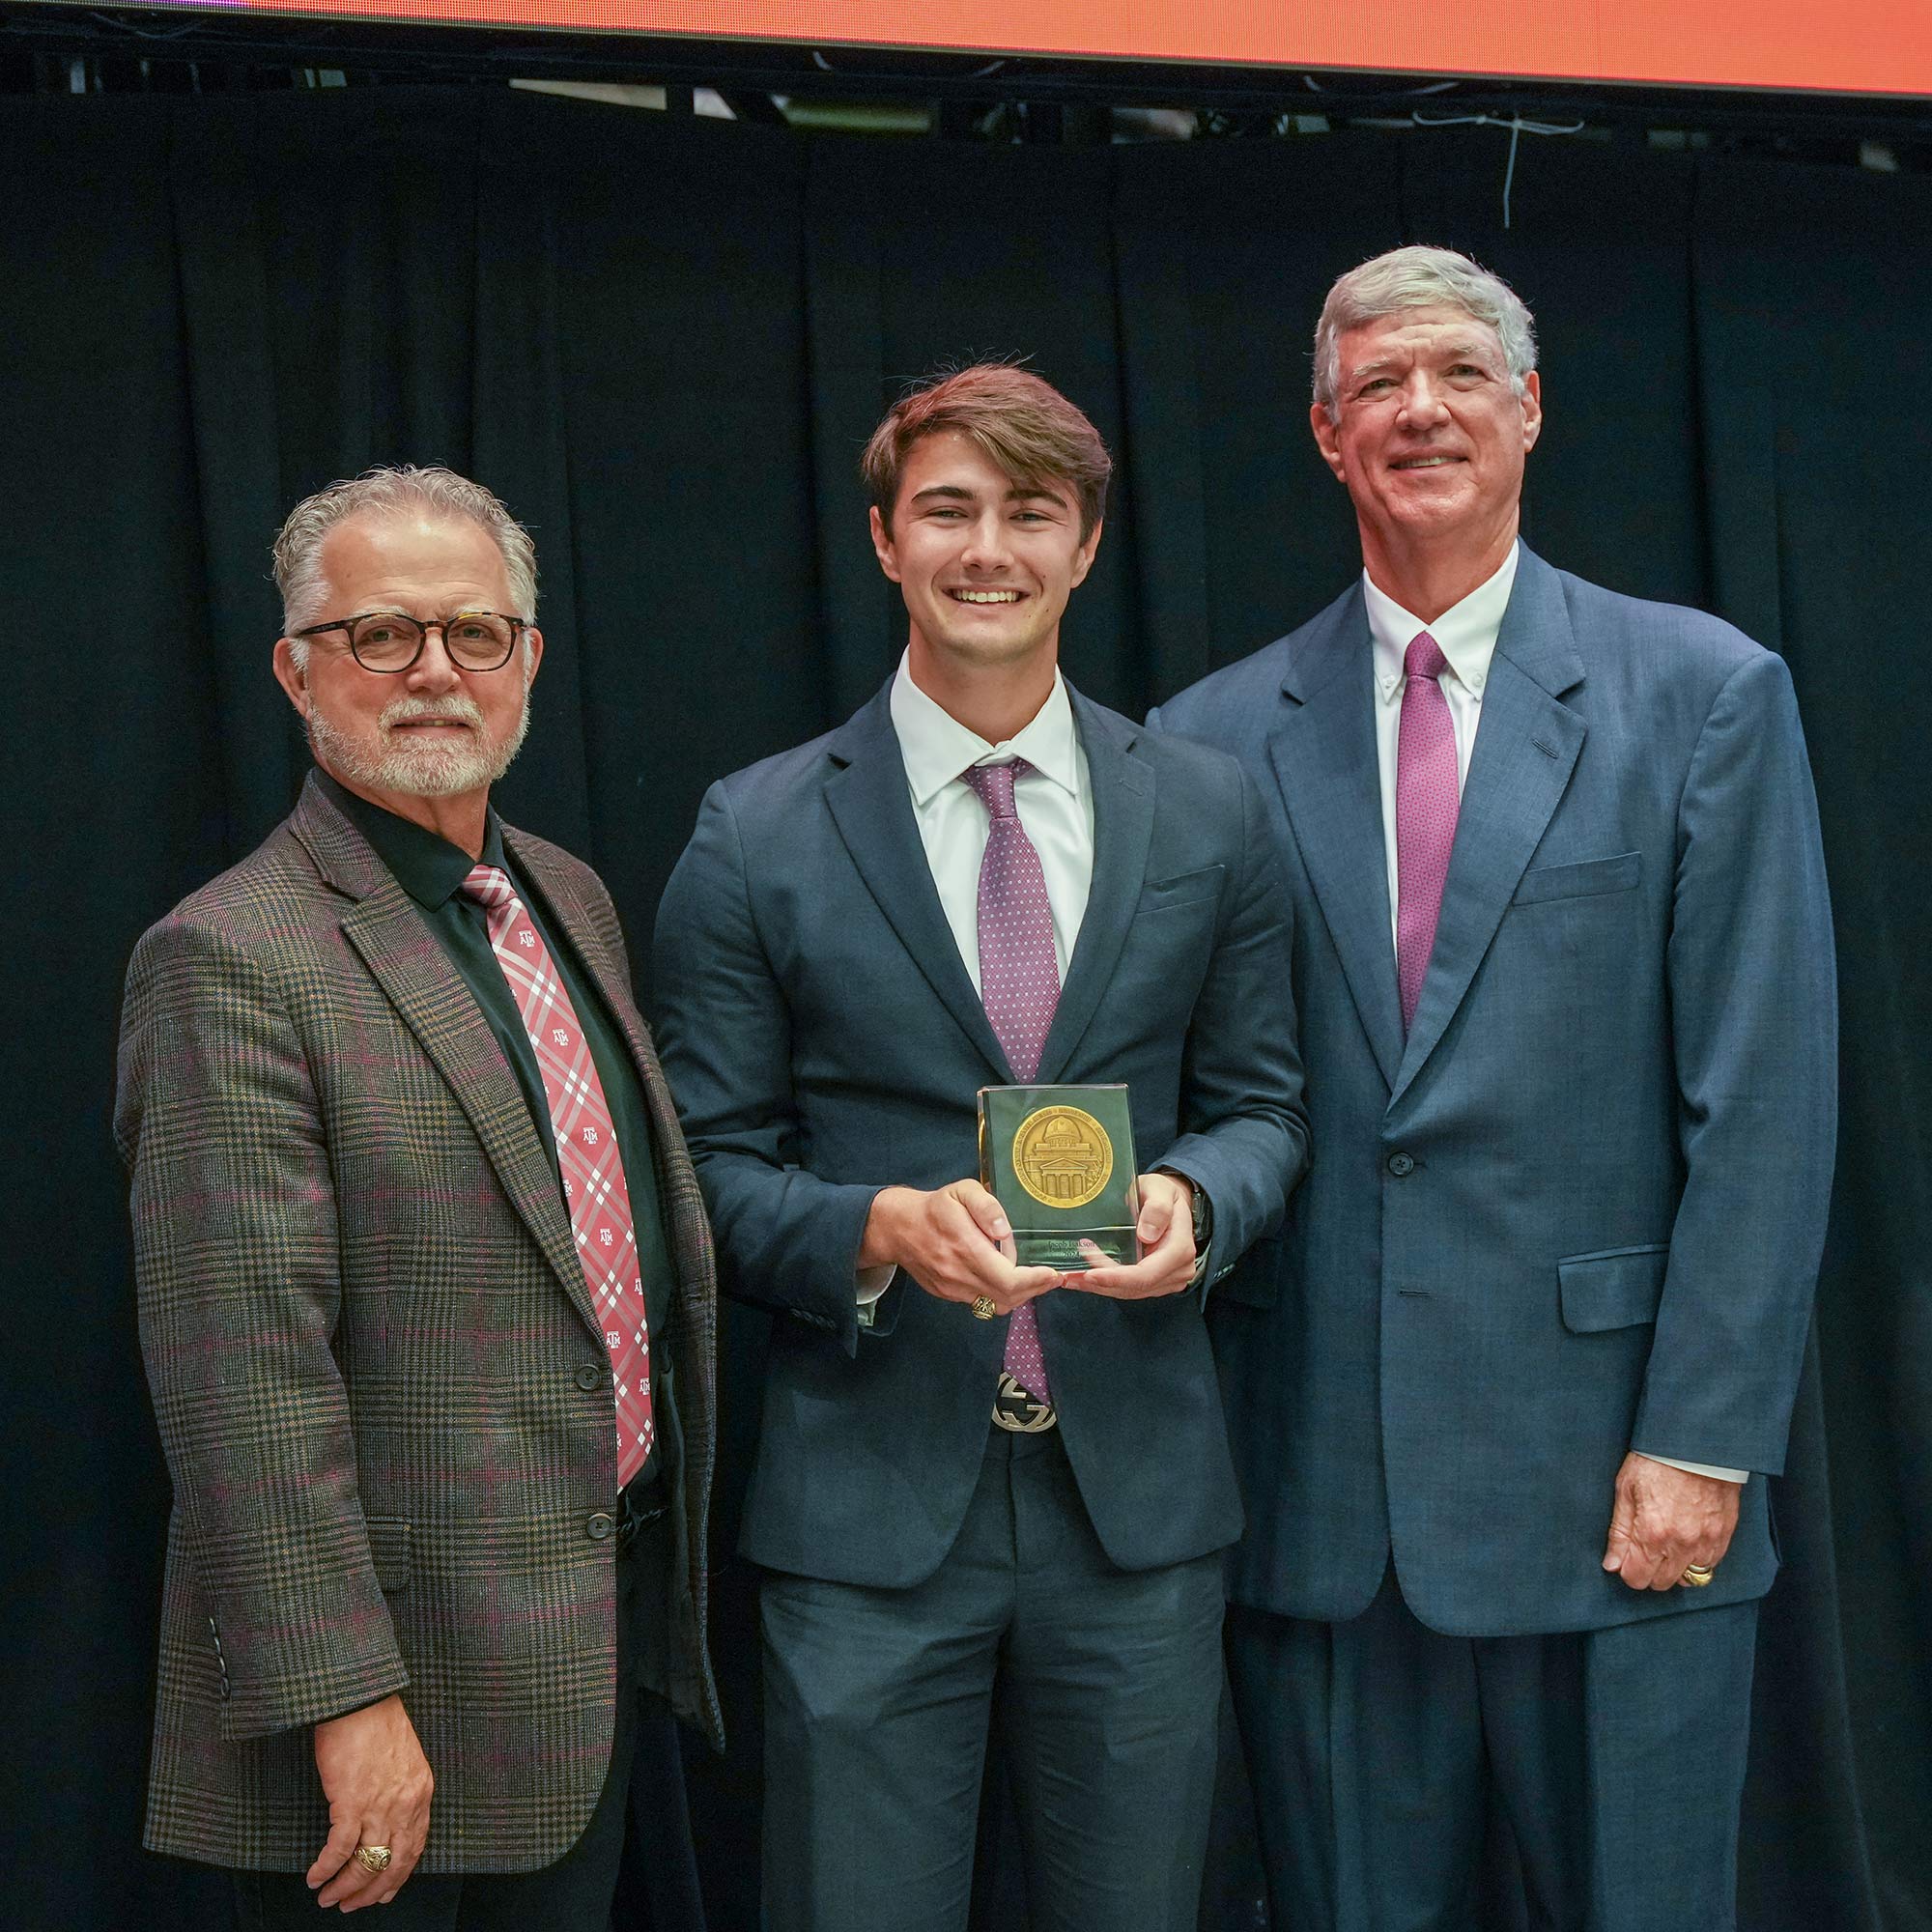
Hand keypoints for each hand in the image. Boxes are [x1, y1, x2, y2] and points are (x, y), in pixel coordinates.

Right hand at [309, 1693, 433, 1909]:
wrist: (361, 1701)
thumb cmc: (378, 1724)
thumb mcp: (404, 1761)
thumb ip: (401, 1792)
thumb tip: (386, 1821)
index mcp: (420, 1793)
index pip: (414, 1849)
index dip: (396, 1877)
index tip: (383, 1894)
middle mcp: (405, 1805)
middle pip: (392, 1864)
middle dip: (370, 1892)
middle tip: (351, 1906)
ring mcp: (379, 1805)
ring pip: (364, 1863)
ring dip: (344, 1887)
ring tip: (328, 1897)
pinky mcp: (351, 1802)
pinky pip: (338, 1849)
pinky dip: (325, 1868)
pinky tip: (314, 1877)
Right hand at [859, 1181, 1061, 1312]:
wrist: (898, 1228)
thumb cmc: (936, 1206)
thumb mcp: (962, 1190)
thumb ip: (986, 1206)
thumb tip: (1004, 1231)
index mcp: (965, 1247)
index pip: (1007, 1278)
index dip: (1035, 1280)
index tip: (1053, 1273)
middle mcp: (958, 1274)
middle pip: (1006, 1297)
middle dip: (1034, 1289)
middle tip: (1051, 1276)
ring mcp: (951, 1289)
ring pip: (994, 1305)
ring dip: (1018, 1295)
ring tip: (1031, 1278)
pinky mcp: (947, 1295)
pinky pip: (980, 1303)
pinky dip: (999, 1295)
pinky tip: (1005, 1278)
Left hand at [1063, 1171, 1196, 1300]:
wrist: (1170, 1202)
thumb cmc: (1163, 1193)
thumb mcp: (1160, 1189)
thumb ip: (1157, 1208)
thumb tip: (1146, 1235)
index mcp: (1180, 1249)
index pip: (1146, 1274)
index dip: (1117, 1277)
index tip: (1089, 1273)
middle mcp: (1178, 1270)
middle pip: (1134, 1287)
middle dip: (1100, 1284)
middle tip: (1069, 1276)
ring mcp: (1169, 1279)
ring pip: (1130, 1292)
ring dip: (1099, 1287)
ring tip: (1070, 1278)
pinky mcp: (1157, 1282)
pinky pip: (1130, 1288)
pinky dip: (1107, 1285)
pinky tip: (1084, 1278)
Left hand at [1601, 1452, 1740, 1591]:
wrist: (1696, 1443)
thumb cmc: (1656, 1461)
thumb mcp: (1625, 1489)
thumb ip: (1619, 1532)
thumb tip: (1612, 1564)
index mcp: (1653, 1533)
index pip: (1637, 1578)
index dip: (1626, 1569)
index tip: (1625, 1556)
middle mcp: (1682, 1545)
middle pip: (1661, 1583)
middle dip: (1648, 1571)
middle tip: (1643, 1548)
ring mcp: (1707, 1542)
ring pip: (1688, 1578)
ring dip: (1674, 1567)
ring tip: (1666, 1544)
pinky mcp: (1724, 1535)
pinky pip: (1710, 1565)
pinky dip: (1697, 1560)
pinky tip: (1686, 1541)